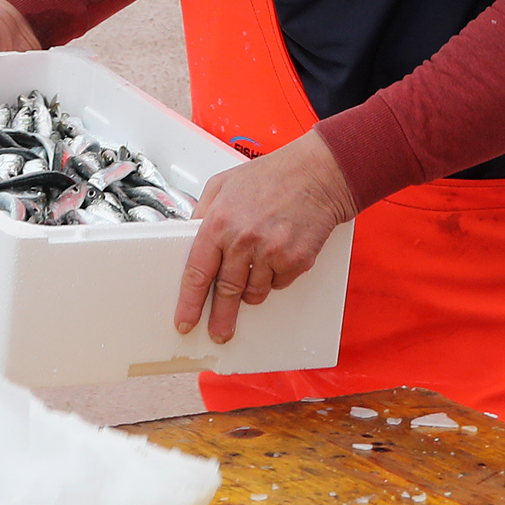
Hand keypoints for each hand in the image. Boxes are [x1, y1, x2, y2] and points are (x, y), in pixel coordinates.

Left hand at [174, 133, 357, 343]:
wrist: (318, 173)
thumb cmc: (273, 175)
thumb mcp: (223, 184)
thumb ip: (203, 213)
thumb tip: (188, 238)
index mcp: (219, 222)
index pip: (197, 273)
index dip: (190, 302)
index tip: (186, 319)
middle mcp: (243, 240)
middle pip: (225, 292)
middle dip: (220, 317)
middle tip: (219, 331)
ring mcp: (271, 252)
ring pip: (253, 292)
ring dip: (251, 290)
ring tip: (258, 268)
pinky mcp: (296, 260)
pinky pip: (278, 284)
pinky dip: (275, 276)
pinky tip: (278, 254)